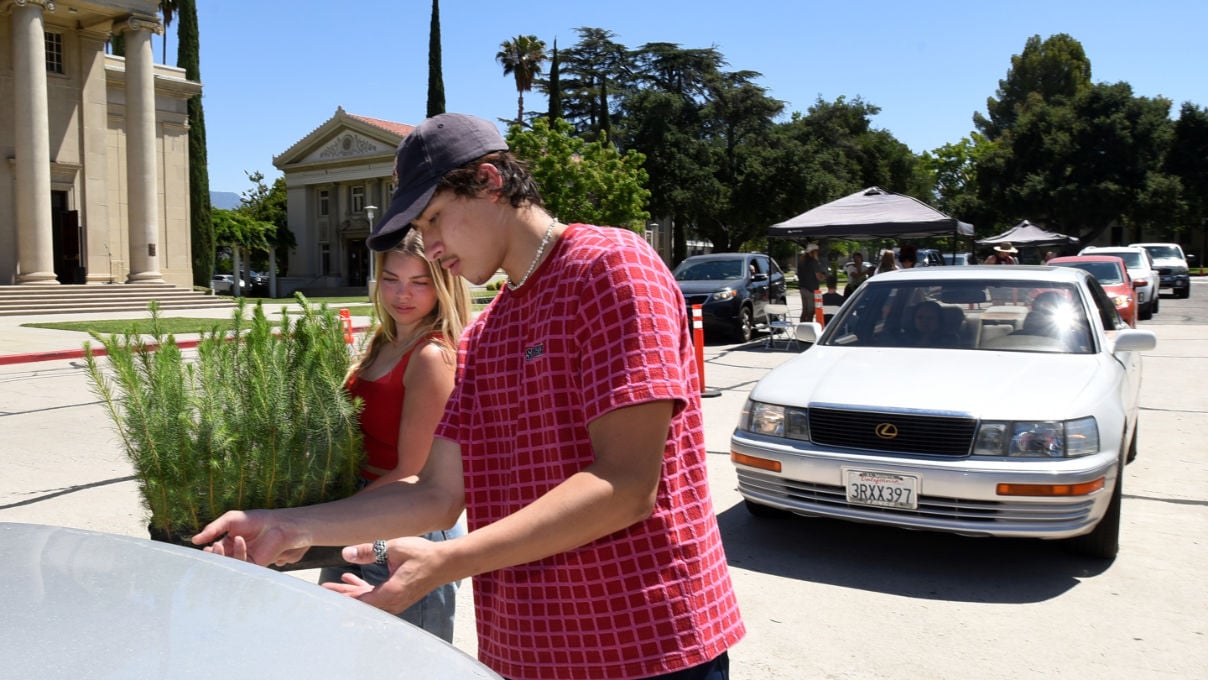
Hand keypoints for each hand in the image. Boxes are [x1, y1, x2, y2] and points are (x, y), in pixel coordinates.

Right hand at [190, 509, 310, 567]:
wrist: (276, 524)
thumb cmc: (255, 520)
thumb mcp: (229, 521)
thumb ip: (212, 530)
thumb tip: (194, 540)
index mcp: (228, 544)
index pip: (213, 552)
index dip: (208, 552)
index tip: (204, 547)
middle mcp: (235, 554)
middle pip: (218, 561)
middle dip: (212, 557)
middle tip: (208, 550)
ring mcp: (244, 560)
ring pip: (227, 565)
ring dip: (221, 557)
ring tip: (217, 545)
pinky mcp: (254, 565)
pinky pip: (241, 565)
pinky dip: (238, 553)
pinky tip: (239, 540)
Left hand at [324, 536, 445, 614]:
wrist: (447, 562)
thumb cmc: (423, 555)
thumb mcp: (394, 548)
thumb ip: (369, 551)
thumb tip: (346, 553)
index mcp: (389, 594)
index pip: (358, 601)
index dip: (340, 597)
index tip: (324, 594)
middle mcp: (392, 603)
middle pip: (360, 604)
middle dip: (341, 596)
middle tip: (323, 590)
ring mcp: (396, 602)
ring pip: (367, 600)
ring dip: (351, 592)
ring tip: (335, 583)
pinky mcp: (398, 596)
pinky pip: (376, 596)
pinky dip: (363, 589)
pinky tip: (351, 578)